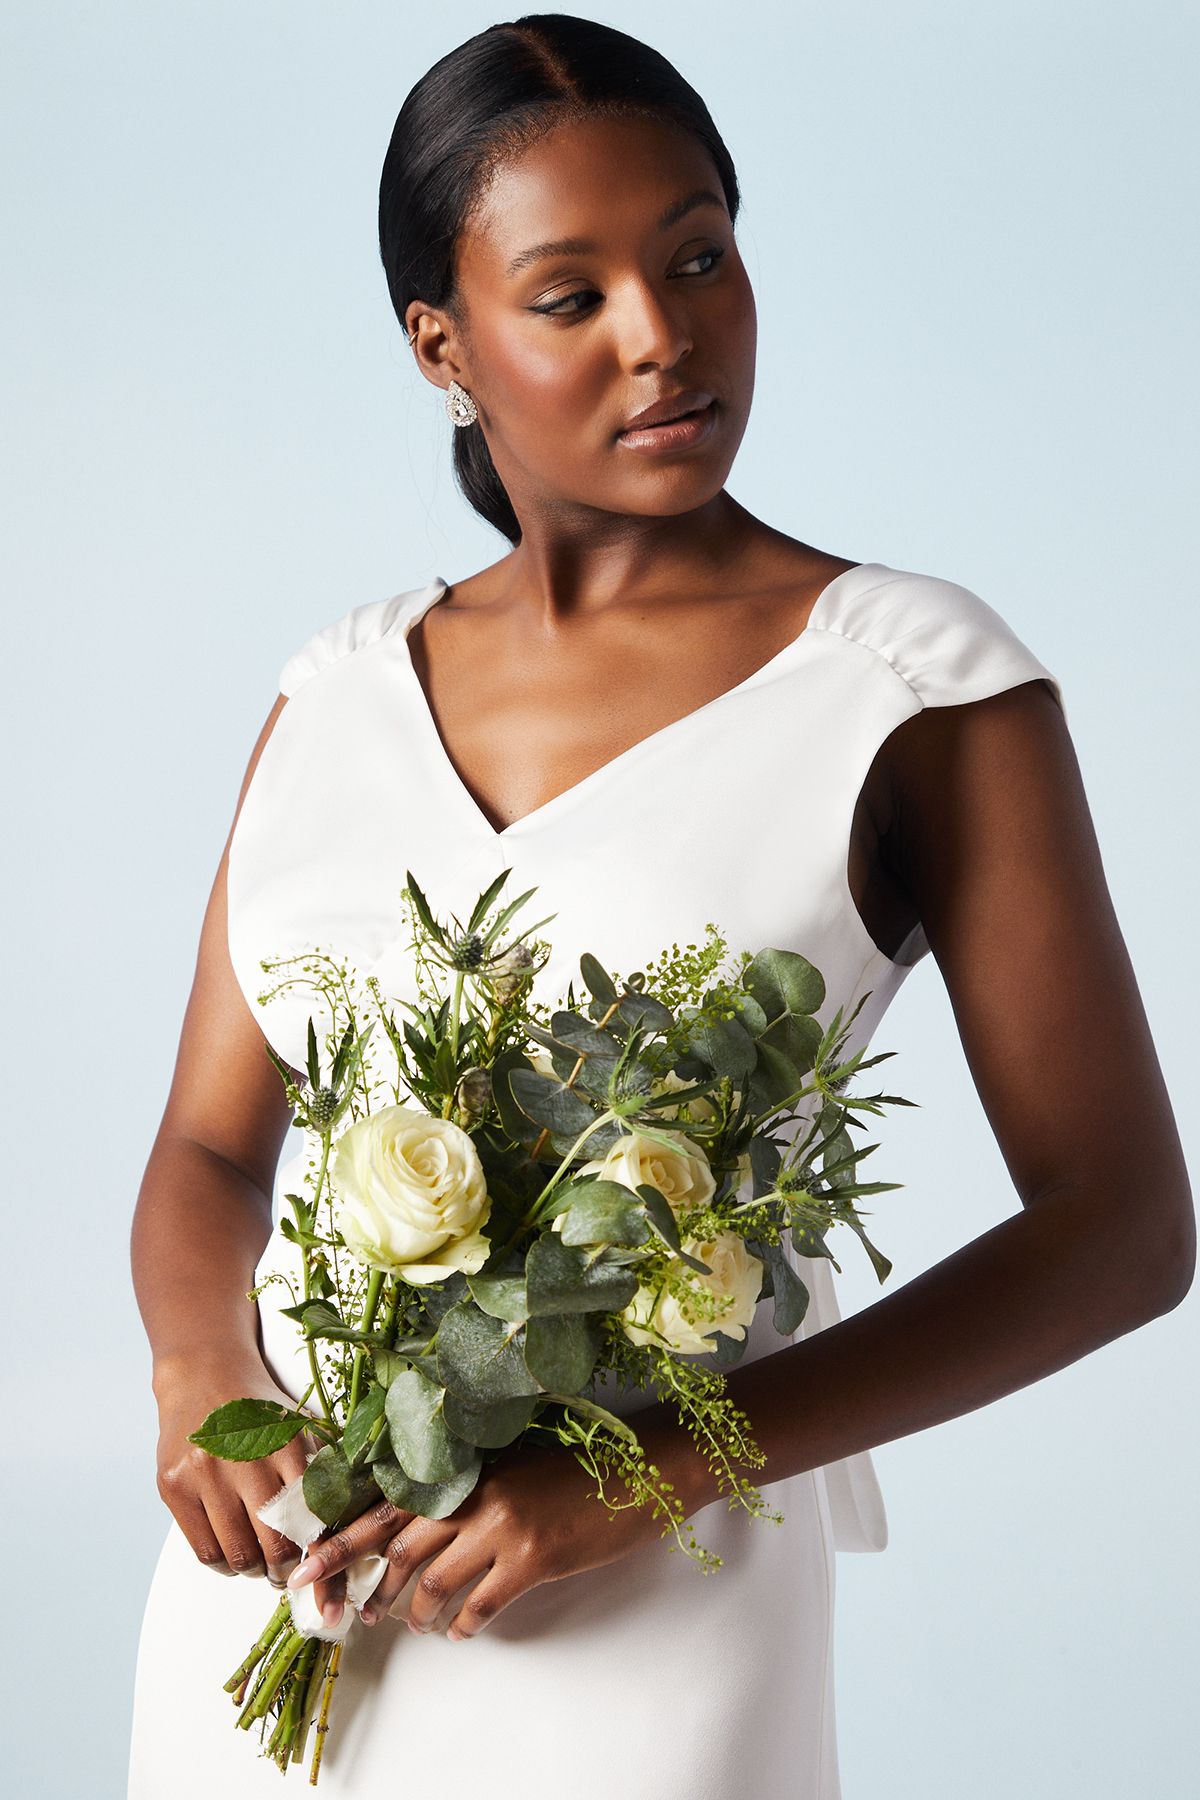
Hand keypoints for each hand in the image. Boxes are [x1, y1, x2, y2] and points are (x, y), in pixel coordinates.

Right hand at [154, 1348, 318, 1584]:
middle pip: (275, 1543)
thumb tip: (335, 1537)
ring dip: (254, 1571)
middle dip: (286, 1569)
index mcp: (286, 1444)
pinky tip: (233, 1556)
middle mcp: (244, 1459)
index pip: (310, 1516)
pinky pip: (204, 1550)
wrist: (204, 1375)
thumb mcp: (298, 1430)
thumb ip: (320, 1474)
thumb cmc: (259, 1411)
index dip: (319, 1550)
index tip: (321, 1566)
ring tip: (260, 1565)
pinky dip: (223, 1565)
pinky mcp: (173, 1487)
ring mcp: (204, 1474)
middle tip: (289, 1573)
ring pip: (238, 1554)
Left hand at [288, 1416, 707, 1638]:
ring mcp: (503, 1528)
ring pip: (434, 1583)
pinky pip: (480, 1605)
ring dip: (417, 1613)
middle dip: (371, 1586)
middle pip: (399, 1548)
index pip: (387, 1504)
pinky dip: (464, 1625)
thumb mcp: (513, 1464)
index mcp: (467, 1467)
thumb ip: (468, 1487)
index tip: (306, 1568)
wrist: (641, 1470)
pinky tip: (463, 1630)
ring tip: (416, 1623)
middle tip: (359, 1610)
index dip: (342, 1539)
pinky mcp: (533, 1561)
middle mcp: (476, 1495)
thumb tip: (419, 1524)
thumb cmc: (577, 1465)